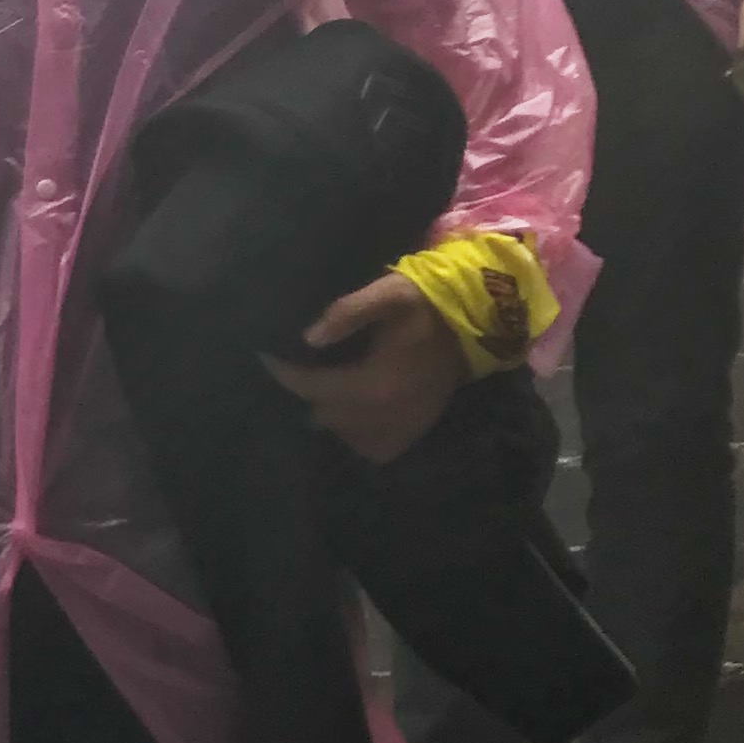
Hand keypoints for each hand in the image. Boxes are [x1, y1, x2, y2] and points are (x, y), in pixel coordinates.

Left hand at [262, 272, 466, 465]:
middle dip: (308, 392)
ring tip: (325, 387)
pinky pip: (375, 449)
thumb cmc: (427, 304)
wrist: (476, 322)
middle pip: (325, 415)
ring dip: (332, 414)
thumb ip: (348, 313)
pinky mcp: (415, 431)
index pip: (314, 389)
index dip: (285, 373)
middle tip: (299, 368)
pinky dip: (359, 435)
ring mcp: (402, 427)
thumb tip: (309, 338)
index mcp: (374, 383)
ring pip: (346, 435)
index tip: (267, 357)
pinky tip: (354, 411)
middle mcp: (385, 414)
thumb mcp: (388, 294)